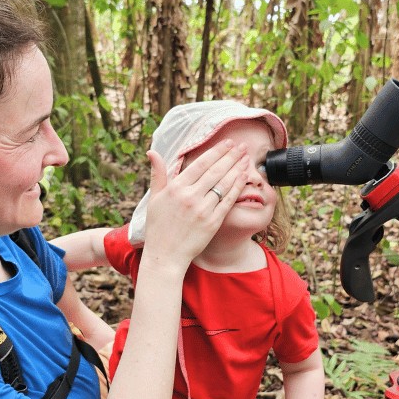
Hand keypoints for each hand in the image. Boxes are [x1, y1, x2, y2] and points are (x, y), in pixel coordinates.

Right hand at [141, 140, 247, 273]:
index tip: (227, 143)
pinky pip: (228, 201)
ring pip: (224, 184)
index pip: (201, 164)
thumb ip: (157, 174)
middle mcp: (190, 197)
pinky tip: (244, 178)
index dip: (216, 151)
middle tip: (242, 146)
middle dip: (231, 156)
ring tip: (246, 158)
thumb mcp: (154, 198)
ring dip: (237, 168)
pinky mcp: (212, 222)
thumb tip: (152, 152)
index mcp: (176, 188)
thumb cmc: (158, 227)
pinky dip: (237, 187)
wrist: (165, 255)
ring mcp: (203, 210)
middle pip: (216, 171)